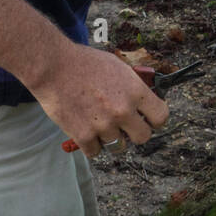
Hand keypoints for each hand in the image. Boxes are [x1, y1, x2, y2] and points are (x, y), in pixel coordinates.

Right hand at [29, 43, 168, 157]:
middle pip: (143, 137)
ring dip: (111, 139)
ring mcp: (104, 125)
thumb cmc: (85, 63)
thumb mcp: (117, 66)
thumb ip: (132, 85)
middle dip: (135, 133)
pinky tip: (86, 130)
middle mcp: (123, 110)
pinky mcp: (84, 136)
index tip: (150, 120)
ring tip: (100, 125)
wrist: (54, 67)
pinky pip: (96, 152)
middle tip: (125, 126)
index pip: (161, 116)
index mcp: (135, 91)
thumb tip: (144, 100)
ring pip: (118, 147)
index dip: (156, 120)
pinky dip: (91, 145)